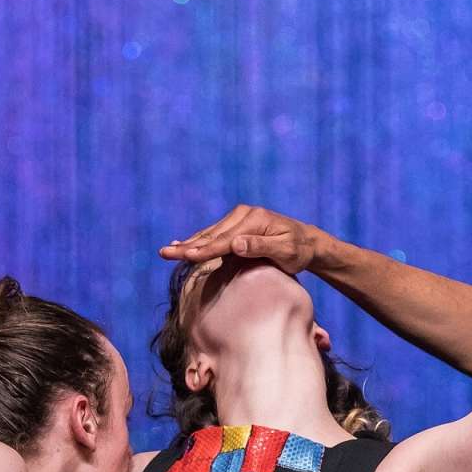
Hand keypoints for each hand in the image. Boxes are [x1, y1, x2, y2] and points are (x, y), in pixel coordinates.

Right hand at [159, 205, 328, 273]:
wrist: (308, 242)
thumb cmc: (299, 251)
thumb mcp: (286, 252)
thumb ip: (261, 247)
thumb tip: (236, 243)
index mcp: (254, 220)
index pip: (224, 240)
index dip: (203, 250)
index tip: (185, 256)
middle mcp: (244, 215)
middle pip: (212, 235)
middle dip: (188, 246)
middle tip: (164, 254)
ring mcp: (240, 218)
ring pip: (210, 234)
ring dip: (189, 244)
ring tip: (168, 252)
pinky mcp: (238, 224)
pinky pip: (215, 234)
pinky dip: (198, 240)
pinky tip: (183, 244)